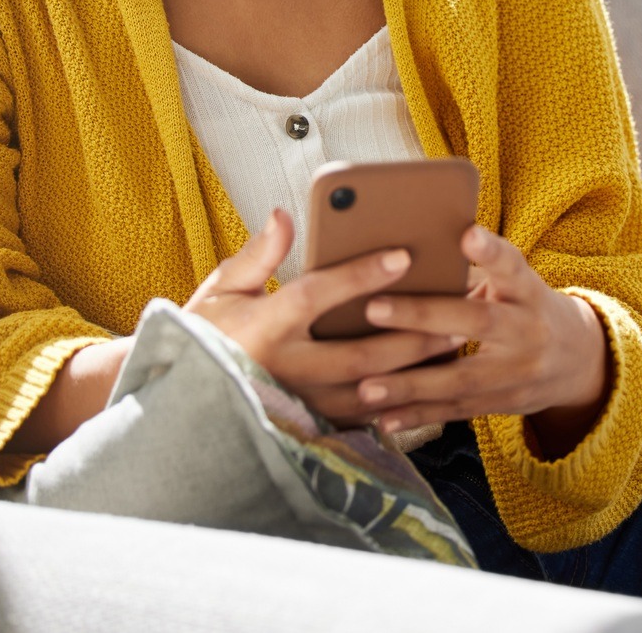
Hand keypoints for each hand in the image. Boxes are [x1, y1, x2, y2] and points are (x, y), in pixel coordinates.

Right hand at [183, 208, 465, 424]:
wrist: (187, 401)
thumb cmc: (206, 334)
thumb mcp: (222, 290)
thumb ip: (257, 255)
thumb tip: (283, 216)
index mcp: (263, 328)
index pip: (317, 296)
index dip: (360, 275)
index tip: (402, 256)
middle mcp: (285, 370)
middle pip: (360, 353)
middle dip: (411, 334)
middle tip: (455, 312)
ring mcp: (300, 404)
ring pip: (370, 390)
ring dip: (414, 370)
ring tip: (452, 344)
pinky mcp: (310, 425)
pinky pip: (362, 415)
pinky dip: (398, 399)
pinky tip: (427, 381)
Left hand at [353, 225, 611, 456]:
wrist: (579, 361)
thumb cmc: (524, 307)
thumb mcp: (516, 284)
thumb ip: (473, 272)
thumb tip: (405, 256)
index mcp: (527, 290)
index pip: (511, 265)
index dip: (490, 250)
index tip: (467, 233)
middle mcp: (527, 330)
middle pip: (477, 321)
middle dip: (423, 316)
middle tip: (373, 308)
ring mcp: (518, 373)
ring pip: (460, 379)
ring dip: (410, 385)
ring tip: (366, 386)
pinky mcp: (504, 404)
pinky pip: (456, 411)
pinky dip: (417, 416)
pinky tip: (383, 420)